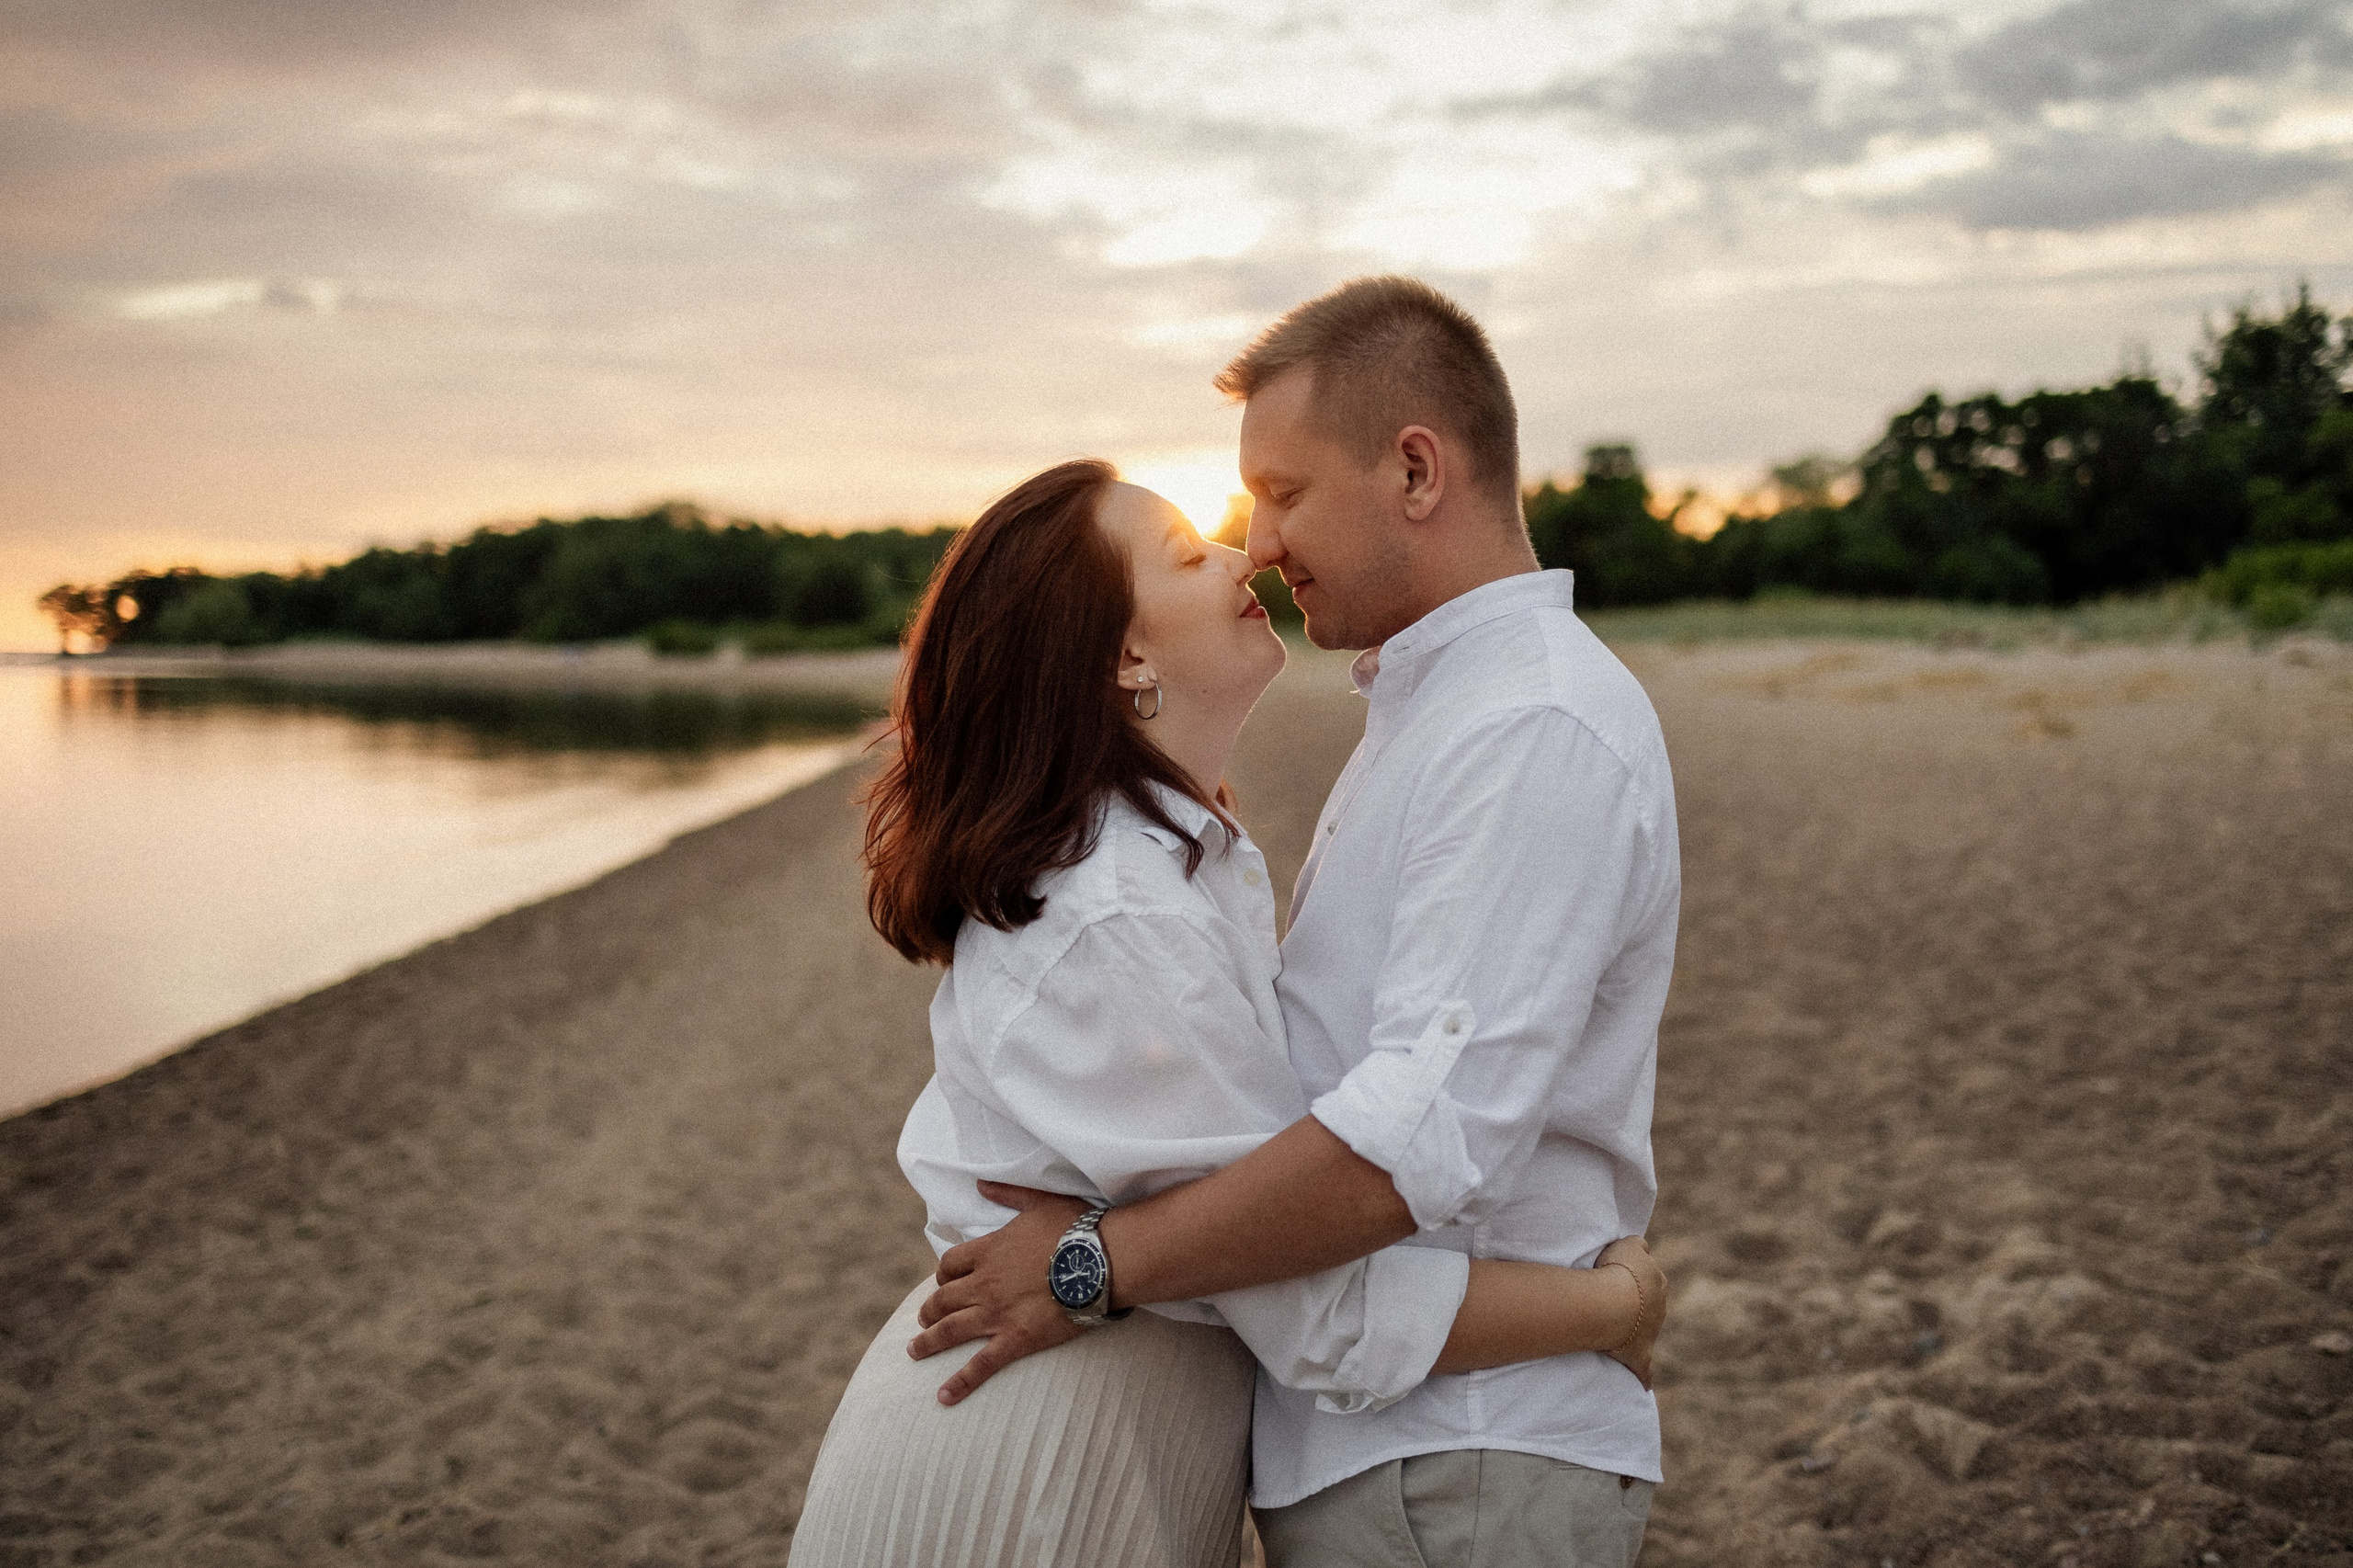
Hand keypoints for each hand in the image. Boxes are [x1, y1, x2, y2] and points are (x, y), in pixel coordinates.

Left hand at [907, 1182, 1090, 1405]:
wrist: (1100, 1260)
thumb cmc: (1075, 1228)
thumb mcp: (1040, 1201)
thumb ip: (1008, 1193)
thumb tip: (981, 1183)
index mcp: (988, 1251)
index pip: (949, 1265)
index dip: (942, 1275)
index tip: (942, 1282)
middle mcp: (984, 1283)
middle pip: (943, 1299)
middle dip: (929, 1310)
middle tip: (923, 1319)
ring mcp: (996, 1313)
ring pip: (950, 1329)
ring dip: (928, 1341)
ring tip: (914, 1350)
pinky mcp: (1015, 1339)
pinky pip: (981, 1365)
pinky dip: (959, 1382)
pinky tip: (943, 1397)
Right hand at [1596, 1235, 1665, 1390]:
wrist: (1614, 1302)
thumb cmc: (1618, 1271)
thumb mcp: (1629, 1244)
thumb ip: (1639, 1244)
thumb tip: (1643, 1247)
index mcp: (1658, 1282)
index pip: (1649, 1277)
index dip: (1632, 1278)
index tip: (1616, 1277)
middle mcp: (1659, 1308)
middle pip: (1650, 1305)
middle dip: (1636, 1304)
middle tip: (1610, 1302)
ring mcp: (1651, 1332)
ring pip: (1646, 1331)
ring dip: (1634, 1330)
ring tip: (1609, 1327)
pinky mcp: (1640, 1355)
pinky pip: (1644, 1368)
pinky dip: (1644, 1376)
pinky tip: (1644, 1384)